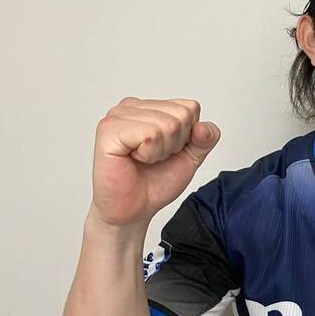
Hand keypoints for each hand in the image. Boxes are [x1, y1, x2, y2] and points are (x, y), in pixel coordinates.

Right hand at [89, 97, 220, 227]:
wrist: (133, 209)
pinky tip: (133, 159)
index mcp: (149, 107)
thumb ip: (205, 139)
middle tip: (153, 158)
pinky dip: (149, 154)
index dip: (187, 137)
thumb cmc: (155, 181)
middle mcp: (132, 106)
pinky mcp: (109, 130)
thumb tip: (203, 128)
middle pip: (182, 115)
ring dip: (161, 151)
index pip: (190, 108)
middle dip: (175, 144)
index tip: (166, 151)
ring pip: (168, 125)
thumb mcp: (191, 157)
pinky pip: (150, 135)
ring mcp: (118, 116)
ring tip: (143, 159)